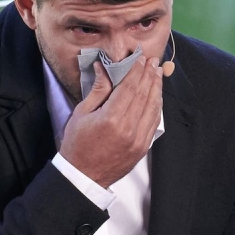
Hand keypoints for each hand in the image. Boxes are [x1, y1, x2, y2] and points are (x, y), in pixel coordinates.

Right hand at [60, 56, 162, 187]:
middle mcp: (129, 129)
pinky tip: (156, 96)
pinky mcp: (143, 148)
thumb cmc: (77, 145)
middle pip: (144, 95)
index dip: (137, 70)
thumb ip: (97, 90)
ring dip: (156, 89)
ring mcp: (138, 140)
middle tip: (153, 60)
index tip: (141, 58)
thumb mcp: (81, 114)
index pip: (130, 87)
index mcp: (111, 118)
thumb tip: (103, 67)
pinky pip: (154, 122)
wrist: (83, 176)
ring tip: (157, 74)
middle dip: (149, 75)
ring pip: (153, 108)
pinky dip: (157, 106)